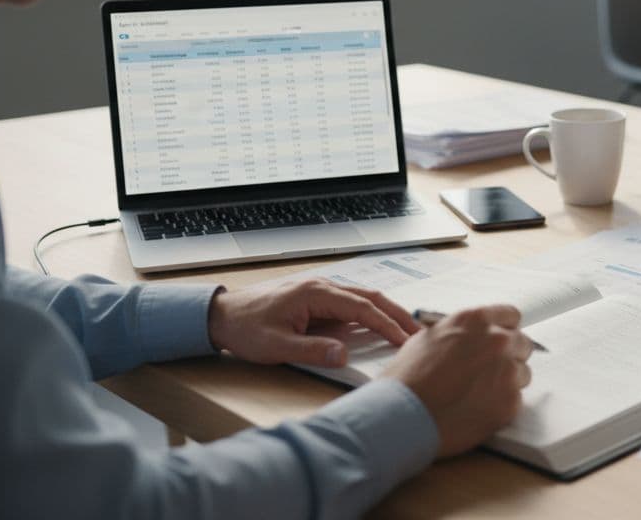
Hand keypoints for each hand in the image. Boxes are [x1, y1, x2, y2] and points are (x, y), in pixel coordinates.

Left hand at [207, 279, 416, 366]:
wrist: (221, 315)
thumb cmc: (245, 329)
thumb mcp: (276, 346)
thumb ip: (312, 350)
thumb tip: (344, 354)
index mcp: (316, 293)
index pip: (363, 308)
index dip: (387, 325)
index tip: (405, 340)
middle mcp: (323, 286)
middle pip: (370, 297)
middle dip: (397, 314)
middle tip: (419, 332)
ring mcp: (320, 290)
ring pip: (363, 298)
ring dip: (386, 312)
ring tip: (406, 329)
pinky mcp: (316, 298)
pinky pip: (351, 303)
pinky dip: (370, 313)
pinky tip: (378, 325)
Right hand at [381, 304, 533, 457]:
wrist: (401, 415)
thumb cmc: (407, 379)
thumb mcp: (429, 338)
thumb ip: (458, 334)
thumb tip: (468, 338)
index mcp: (475, 320)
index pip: (511, 316)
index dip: (505, 329)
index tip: (501, 340)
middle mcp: (497, 341)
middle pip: (522, 343)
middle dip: (509, 356)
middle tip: (489, 371)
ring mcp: (507, 371)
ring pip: (523, 373)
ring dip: (507, 382)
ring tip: (478, 394)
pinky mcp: (510, 402)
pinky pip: (517, 400)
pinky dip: (501, 406)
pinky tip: (477, 410)